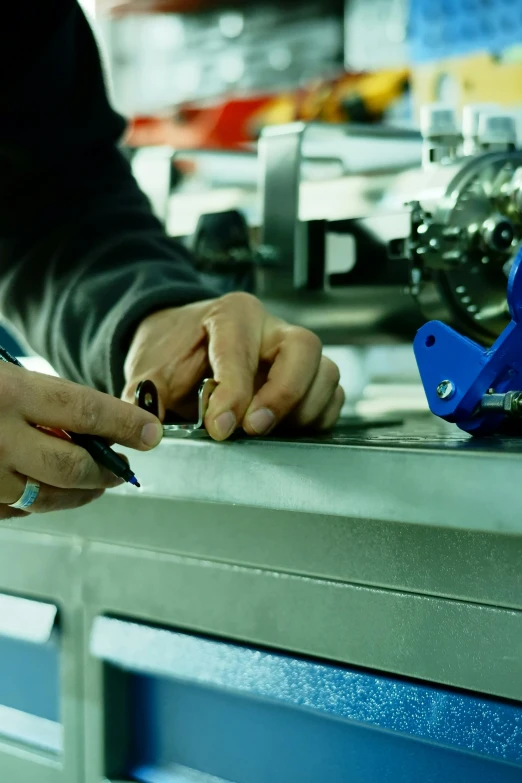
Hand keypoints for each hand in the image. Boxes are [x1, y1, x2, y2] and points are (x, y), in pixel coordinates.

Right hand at [0, 363, 162, 518]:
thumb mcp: (4, 374)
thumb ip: (44, 395)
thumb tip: (97, 421)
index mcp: (10, 394)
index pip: (85, 411)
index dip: (126, 424)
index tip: (150, 433)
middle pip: (73, 466)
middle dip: (107, 471)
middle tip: (122, 469)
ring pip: (47, 498)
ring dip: (80, 494)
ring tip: (95, 485)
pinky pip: (18, 511)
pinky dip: (42, 502)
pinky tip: (52, 490)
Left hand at [122, 293, 343, 440]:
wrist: (181, 344)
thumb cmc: (172, 353)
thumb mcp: (149, 372)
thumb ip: (144, 399)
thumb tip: (149, 432)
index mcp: (231, 315)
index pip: (242, 352)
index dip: (233, 394)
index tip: (219, 428)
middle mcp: (271, 327)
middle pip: (304, 350)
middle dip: (283, 395)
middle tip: (255, 428)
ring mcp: (294, 351)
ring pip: (326, 373)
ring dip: (302, 411)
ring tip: (266, 431)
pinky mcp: (309, 375)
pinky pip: (332, 396)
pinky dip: (316, 417)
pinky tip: (286, 431)